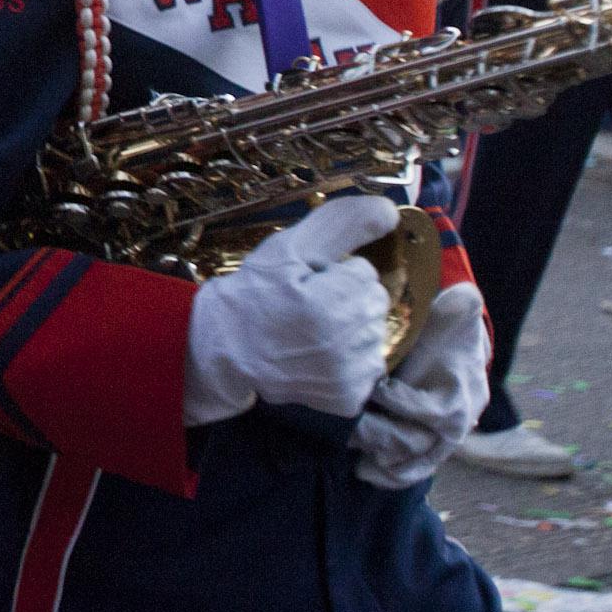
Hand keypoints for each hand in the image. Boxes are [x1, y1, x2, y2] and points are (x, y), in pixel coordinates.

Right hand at [182, 192, 398, 424]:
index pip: (365, 272)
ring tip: (313, 333)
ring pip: (375, 335)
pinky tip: (319, 357)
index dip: (333, 273)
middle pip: (374, 303)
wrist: (222, 350)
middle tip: (309, 305)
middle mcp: (348, 344)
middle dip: (347, 298)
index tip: (305, 283)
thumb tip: (389, 211)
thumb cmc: (252, 295)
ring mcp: (351, 377)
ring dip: (352, 330)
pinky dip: (350, 363)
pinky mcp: (349, 400)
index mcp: (333, 303)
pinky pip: (369, 370)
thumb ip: (340, 225)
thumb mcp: (286, 249)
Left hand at [355, 282, 490, 489]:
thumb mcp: (454, 313)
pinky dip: (395, 475)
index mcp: (463, 393)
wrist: (460, 344)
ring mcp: (446, 437)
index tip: (376, 390)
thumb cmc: (448, 328)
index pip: (435, 413)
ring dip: (390, 468)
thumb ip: (458, 305)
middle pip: (425, 445)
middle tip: (354, 435)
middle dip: (389, 442)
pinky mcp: (432, 443)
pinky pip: (418, 467)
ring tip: (360, 468)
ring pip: (421, 463)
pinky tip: (367, 475)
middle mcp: (458, 420)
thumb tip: (463, 295)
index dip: (403, 404)